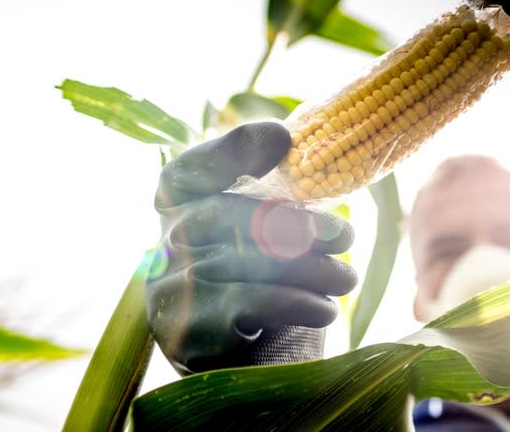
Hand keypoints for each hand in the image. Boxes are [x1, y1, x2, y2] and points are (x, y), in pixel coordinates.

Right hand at [146, 122, 356, 373]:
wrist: (250, 372)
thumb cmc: (264, 292)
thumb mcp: (269, 241)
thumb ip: (275, 199)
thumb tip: (304, 152)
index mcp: (180, 214)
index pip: (187, 171)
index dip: (231, 150)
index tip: (283, 138)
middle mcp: (164, 248)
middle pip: (220, 215)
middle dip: (292, 223)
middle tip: (345, 236)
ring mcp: (170, 293)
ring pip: (240, 262)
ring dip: (307, 269)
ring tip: (345, 278)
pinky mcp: (189, 334)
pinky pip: (246, 304)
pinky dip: (296, 302)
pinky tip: (325, 309)